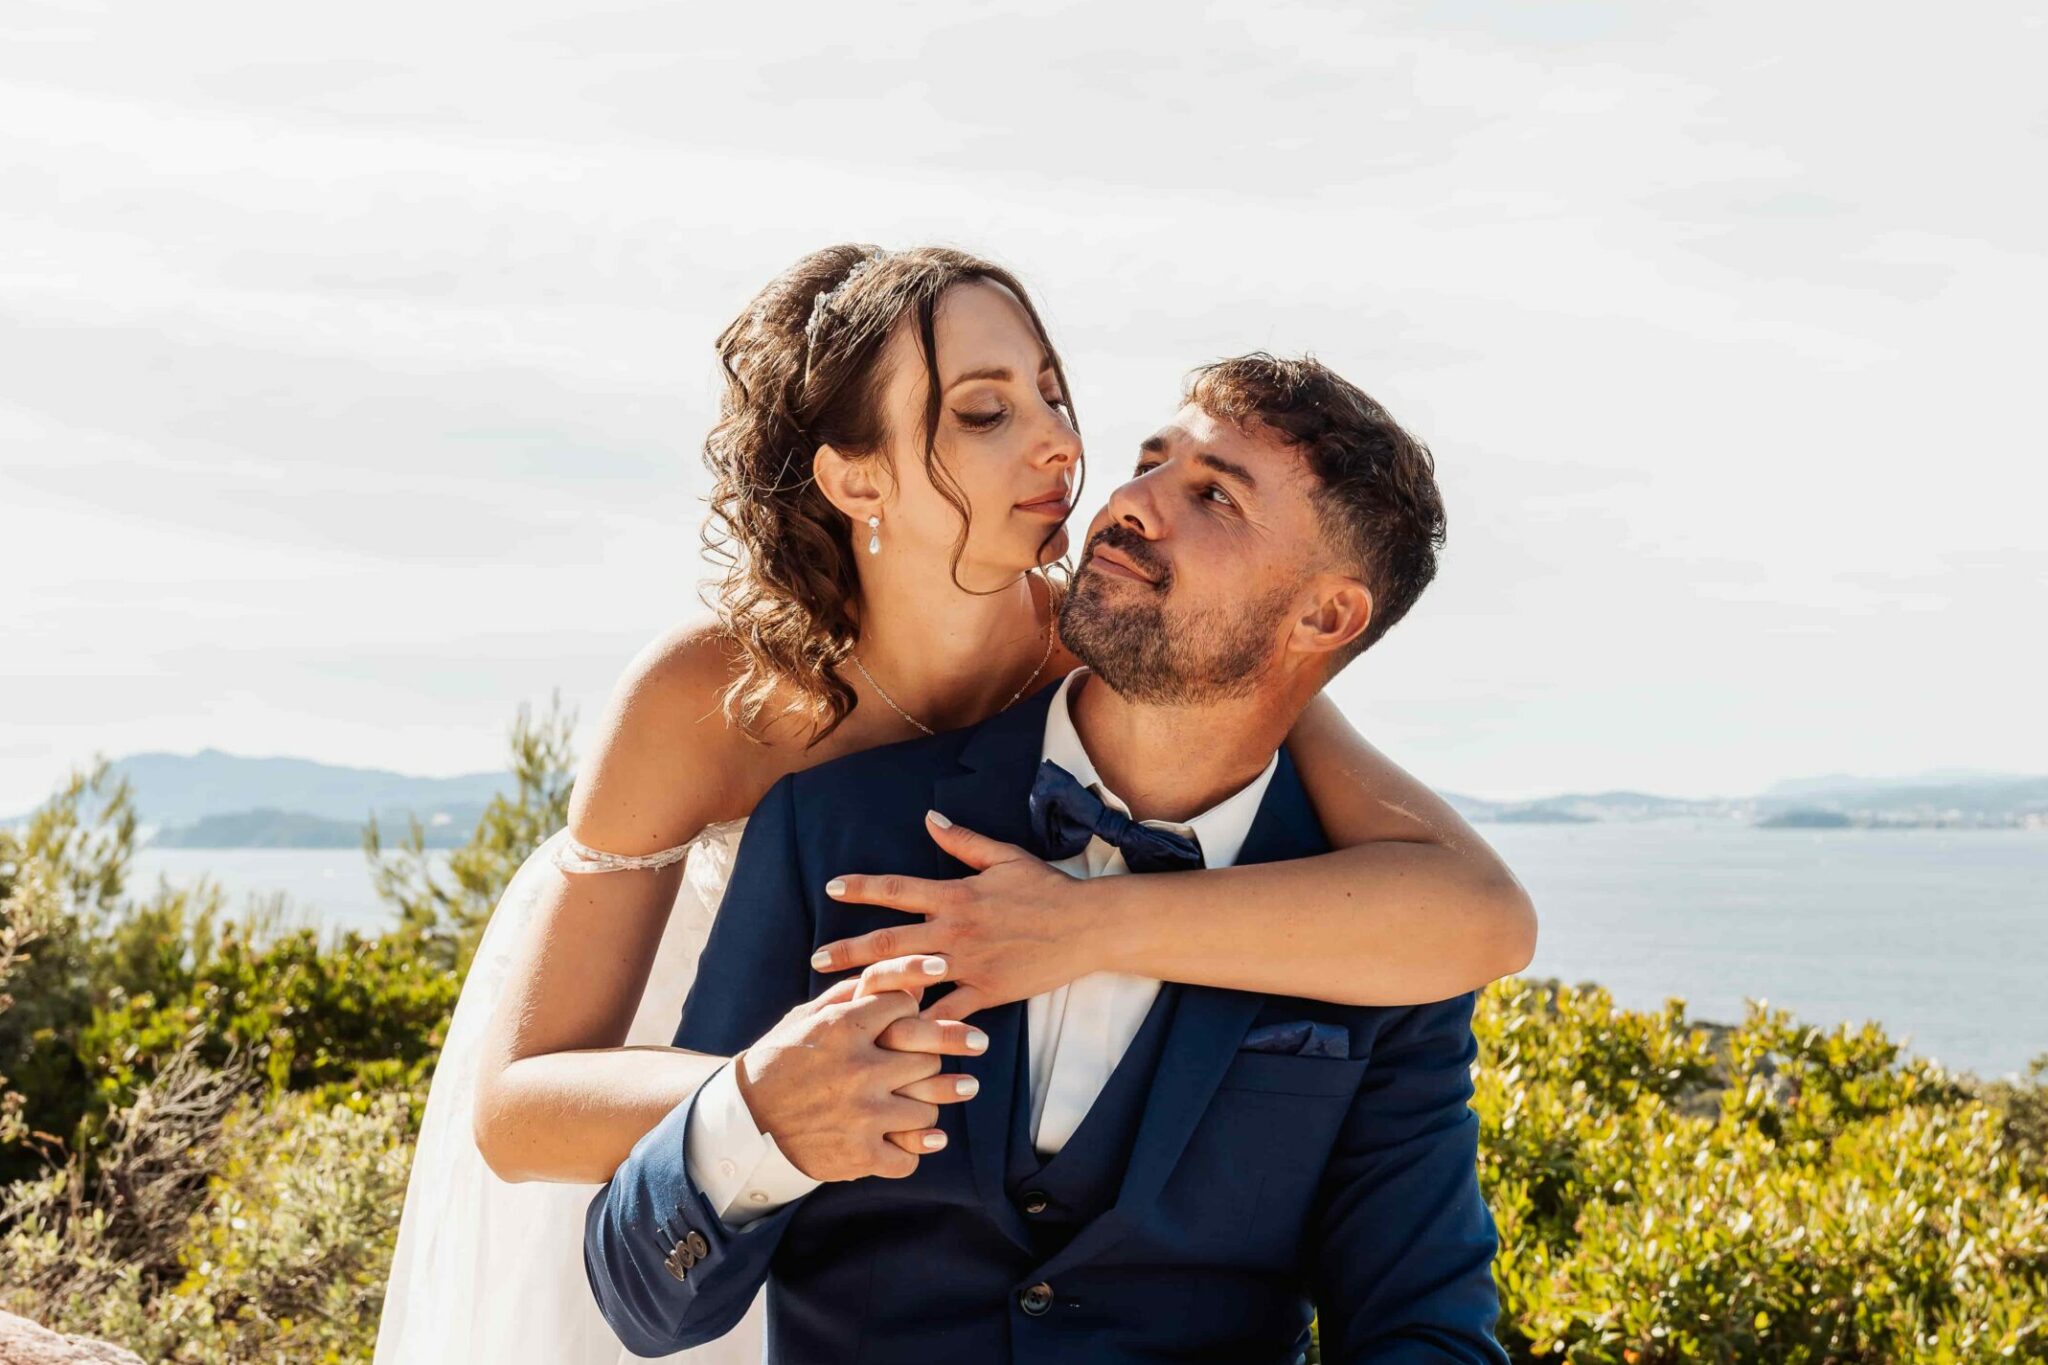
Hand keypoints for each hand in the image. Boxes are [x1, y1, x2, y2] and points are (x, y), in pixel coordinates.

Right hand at [733, 965, 985, 1181]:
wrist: (741, 1122)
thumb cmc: (778, 1063)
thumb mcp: (804, 1018)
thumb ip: (850, 994)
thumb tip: (900, 979)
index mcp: (844, 1027)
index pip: (907, 1007)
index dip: (905, 1016)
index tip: (895, 1029)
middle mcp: (859, 1068)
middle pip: (929, 1058)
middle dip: (919, 1063)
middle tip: (904, 1072)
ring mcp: (864, 1115)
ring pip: (928, 1109)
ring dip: (916, 1110)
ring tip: (898, 1109)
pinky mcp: (861, 1156)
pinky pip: (911, 1158)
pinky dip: (904, 1154)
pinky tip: (893, 1144)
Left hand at [812, 811, 1098, 1021]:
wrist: (1087, 926)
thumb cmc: (1047, 889)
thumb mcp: (1004, 857)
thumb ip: (963, 841)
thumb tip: (930, 818)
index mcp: (956, 895)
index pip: (898, 890)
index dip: (862, 887)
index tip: (832, 888)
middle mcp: (955, 930)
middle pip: (890, 941)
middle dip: (849, 950)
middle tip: (815, 960)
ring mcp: (969, 964)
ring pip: (912, 980)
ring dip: (875, 990)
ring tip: (842, 1003)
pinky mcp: (986, 993)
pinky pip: (947, 1014)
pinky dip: (922, 1026)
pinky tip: (897, 1037)